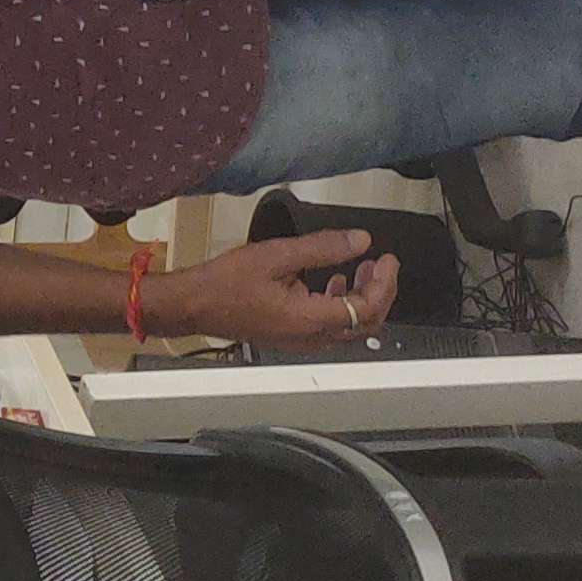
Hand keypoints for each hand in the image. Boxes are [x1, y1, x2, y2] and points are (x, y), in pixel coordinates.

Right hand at [155, 232, 402, 346]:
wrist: (195, 304)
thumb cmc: (226, 283)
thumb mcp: (278, 255)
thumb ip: (322, 248)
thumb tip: (359, 241)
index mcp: (309, 320)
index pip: (365, 309)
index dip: (383, 284)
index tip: (386, 259)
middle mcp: (310, 337)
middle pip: (365, 323)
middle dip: (379, 292)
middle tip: (382, 264)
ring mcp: (302, 339)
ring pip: (350, 326)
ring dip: (363, 298)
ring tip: (364, 269)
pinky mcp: (293, 334)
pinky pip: (331, 325)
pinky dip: (342, 304)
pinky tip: (335, 281)